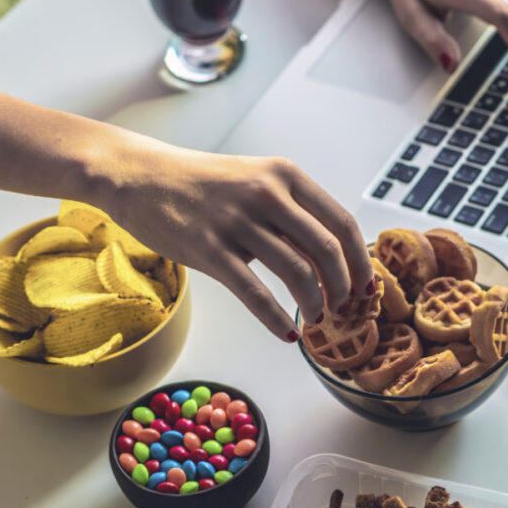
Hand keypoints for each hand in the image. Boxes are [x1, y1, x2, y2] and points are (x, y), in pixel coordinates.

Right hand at [102, 146, 374, 342]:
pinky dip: (276, 319)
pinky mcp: (209, 249)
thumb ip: (287, 212)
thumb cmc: (199, 183)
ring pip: (297, 274)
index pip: (341, 222)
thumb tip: (326, 256)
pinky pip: (255, 293)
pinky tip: (286, 333)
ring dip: (314, 305)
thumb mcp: (253, 180)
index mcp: (284, 174)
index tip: (365, 284)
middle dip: (342, 288)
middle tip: (341, 308)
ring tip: (314, 319)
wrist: (142, 176)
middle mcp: (266, 194)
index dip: (360, 260)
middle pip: (327, 251)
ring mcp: (237, 222)